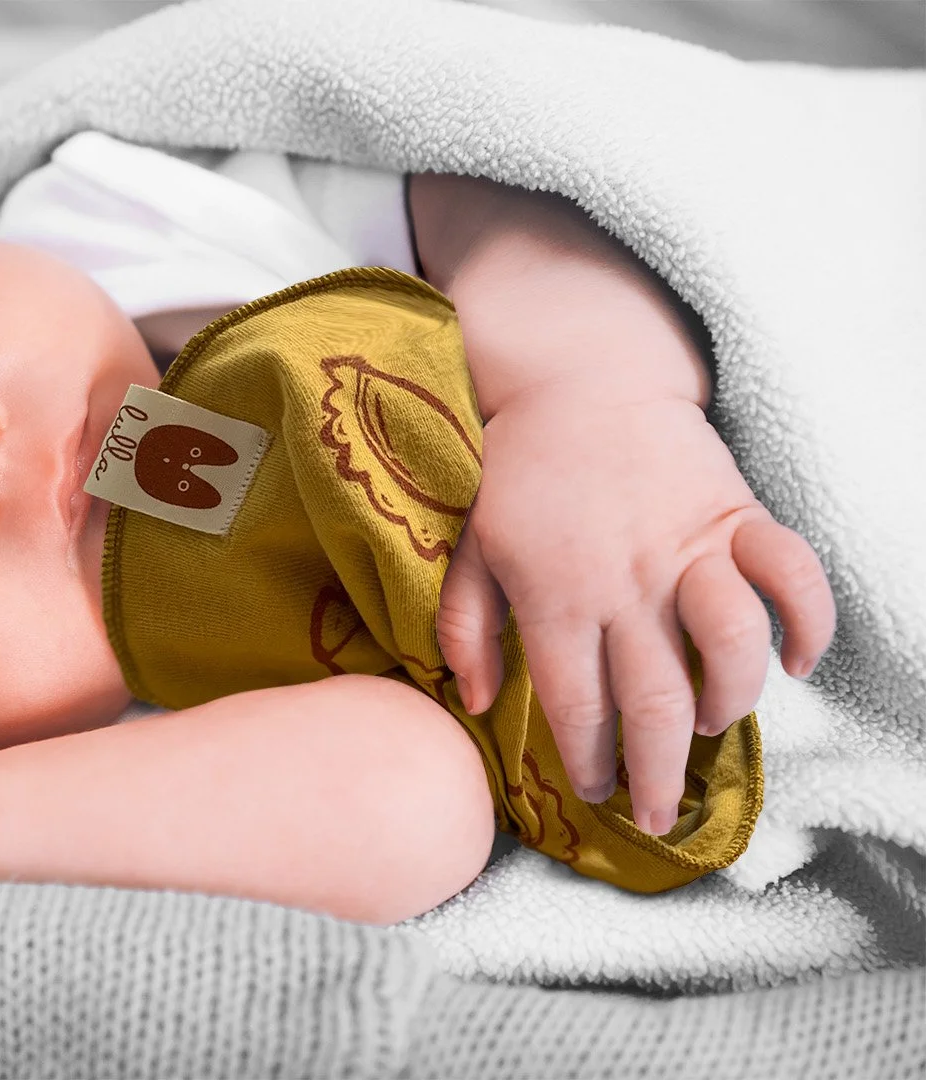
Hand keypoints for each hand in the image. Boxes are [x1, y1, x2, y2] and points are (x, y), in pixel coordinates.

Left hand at [436, 386, 834, 835]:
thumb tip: (474, 704)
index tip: (597, 794)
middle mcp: (627, 584)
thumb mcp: (469, 551)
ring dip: (728, 700)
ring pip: (730, 644)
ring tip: (708, 725)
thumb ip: (464, 629)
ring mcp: (688, 549)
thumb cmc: (518, 475)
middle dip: (659, 772)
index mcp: (557, 598)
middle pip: (655, 699)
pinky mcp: (736, 515)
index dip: (591, 762)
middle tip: (658, 813)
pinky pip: (791, 574)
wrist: (579, 382)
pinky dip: (808, 621)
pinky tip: (798, 661)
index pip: (580, 706)